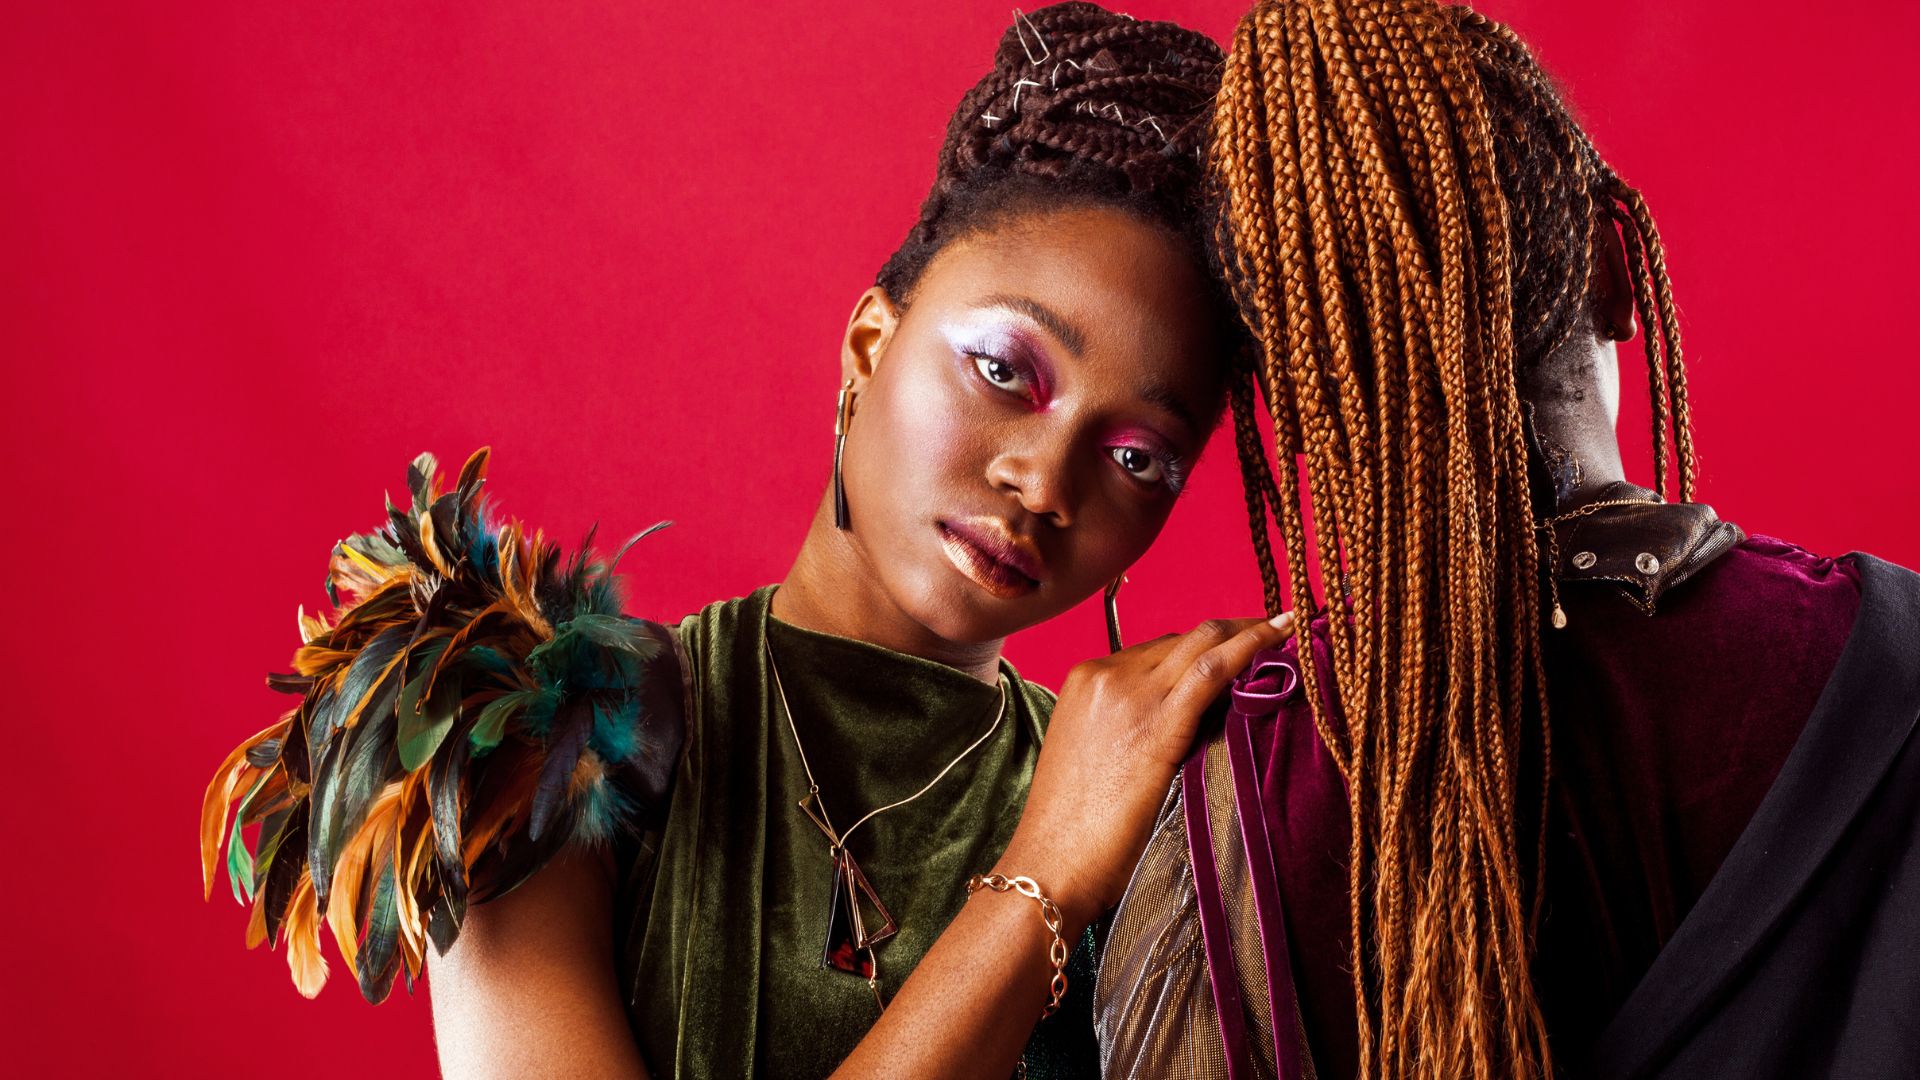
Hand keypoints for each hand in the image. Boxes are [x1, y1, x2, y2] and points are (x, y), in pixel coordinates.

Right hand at [996, 613, 1296, 929]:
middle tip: (1276, 628)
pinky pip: (1214, 669)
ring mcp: (1131, 694)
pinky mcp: (1158, 723)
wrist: (1051, 863)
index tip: (1238, 644)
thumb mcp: (1095, 758)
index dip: (1204, 645)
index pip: (1159, 649)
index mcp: (1087, 680)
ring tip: (1286, 628)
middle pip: (1184, 638)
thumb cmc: (1073, 830)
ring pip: (1203, 642)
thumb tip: (1183, 729)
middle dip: (1233, 628)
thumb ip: (1130, 729)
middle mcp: (1107, 675)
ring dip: (1249, 631)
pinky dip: (1252, 645)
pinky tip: (1280, 636)